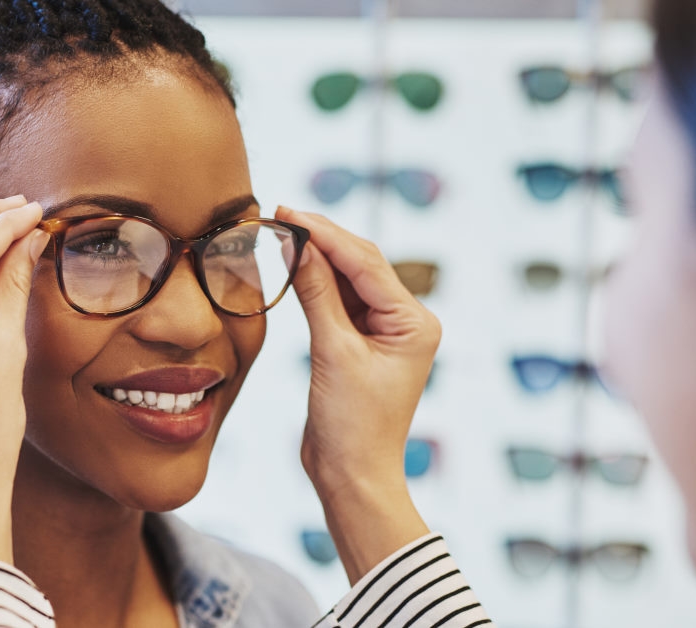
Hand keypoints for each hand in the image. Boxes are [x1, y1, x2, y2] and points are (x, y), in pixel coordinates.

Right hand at [275, 206, 439, 582]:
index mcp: (415, 322)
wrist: (351, 476)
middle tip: (280, 213)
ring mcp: (385, 332)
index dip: (325, 235)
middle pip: (361, 265)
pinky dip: (315, 284)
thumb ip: (317, 294)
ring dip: (317, 258)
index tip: (289, 212)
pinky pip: (339, 302)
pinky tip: (292, 264)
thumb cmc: (352, 425)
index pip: (365, 264)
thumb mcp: (333, 352)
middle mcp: (407, 322)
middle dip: (322, 239)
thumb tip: (298, 243)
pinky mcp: (362, 344)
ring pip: (349, 280)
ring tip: (281, 231)